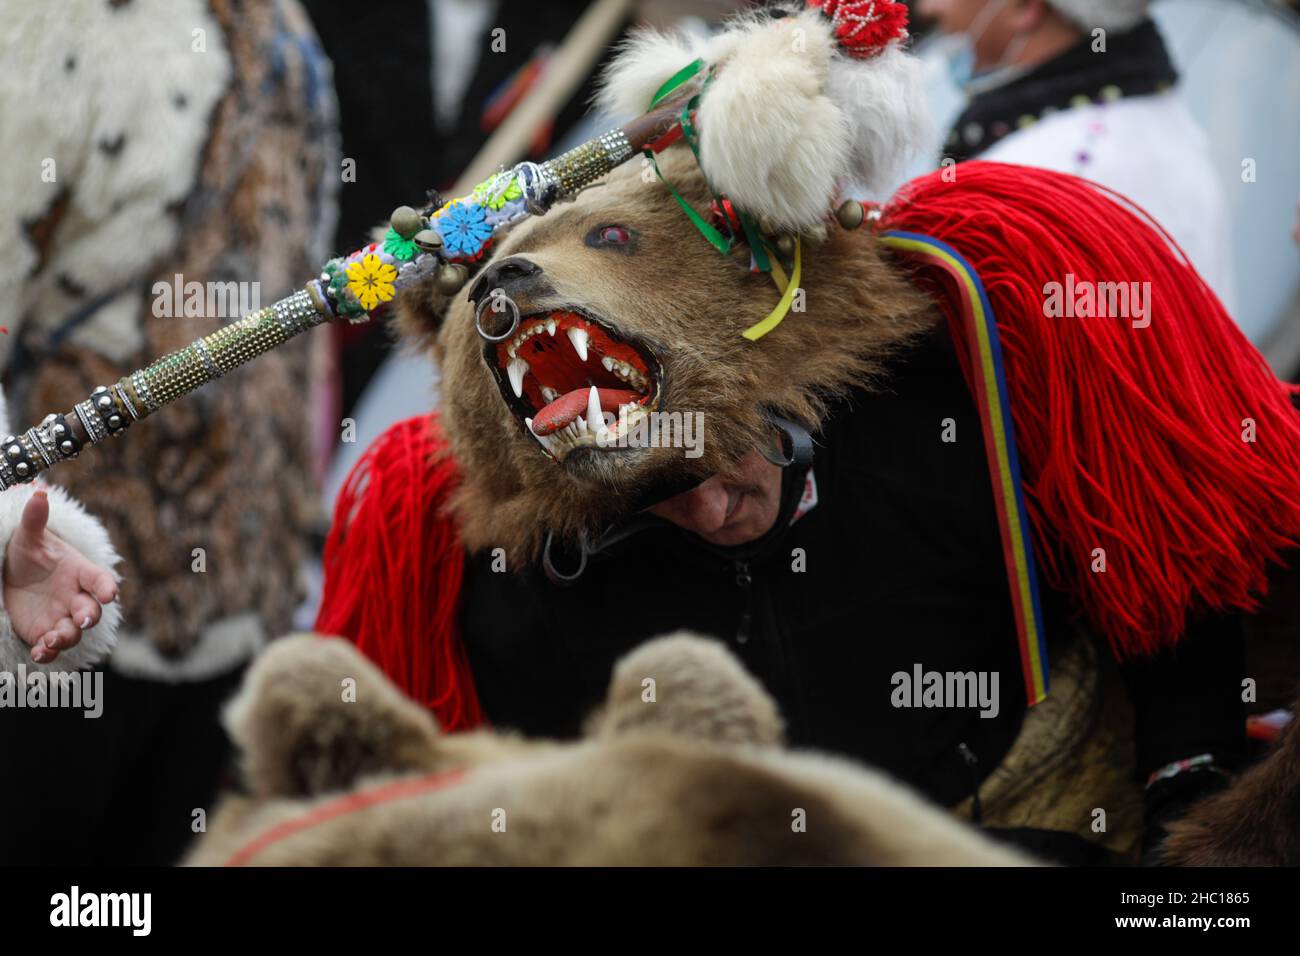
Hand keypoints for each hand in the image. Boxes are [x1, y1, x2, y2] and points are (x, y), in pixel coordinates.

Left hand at [3, 491, 117, 663]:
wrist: (13, 577)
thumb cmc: (28, 554)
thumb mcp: (28, 536)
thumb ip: (35, 518)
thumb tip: (37, 492)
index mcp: (79, 573)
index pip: (99, 580)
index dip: (106, 587)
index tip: (109, 594)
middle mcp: (76, 597)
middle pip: (91, 610)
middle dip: (87, 616)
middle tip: (80, 620)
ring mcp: (62, 616)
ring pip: (73, 632)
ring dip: (67, 637)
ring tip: (52, 639)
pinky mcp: (45, 632)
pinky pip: (52, 647)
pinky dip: (48, 652)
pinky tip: (39, 652)